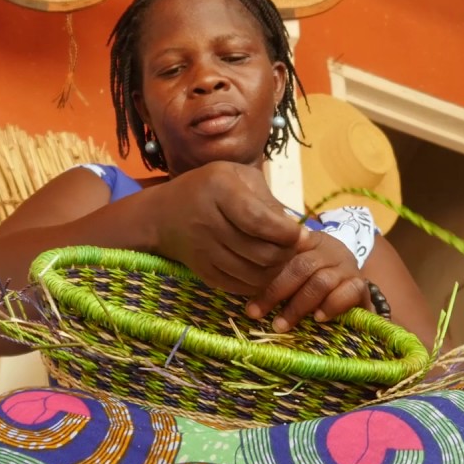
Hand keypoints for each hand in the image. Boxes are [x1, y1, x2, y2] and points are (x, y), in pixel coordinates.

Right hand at [151, 162, 302, 295]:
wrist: (162, 215)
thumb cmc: (210, 188)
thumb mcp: (238, 176)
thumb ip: (268, 200)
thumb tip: (298, 234)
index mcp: (219, 189)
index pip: (259, 221)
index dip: (286, 233)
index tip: (301, 234)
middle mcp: (207, 221)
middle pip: (260, 253)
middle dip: (286, 254)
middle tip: (292, 247)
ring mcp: (202, 250)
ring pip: (253, 275)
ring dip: (275, 271)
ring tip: (279, 257)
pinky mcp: (202, 272)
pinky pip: (239, 287)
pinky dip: (257, 283)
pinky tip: (262, 268)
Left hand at [249, 230, 371, 331]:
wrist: (356, 289)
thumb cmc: (316, 280)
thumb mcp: (294, 269)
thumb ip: (274, 271)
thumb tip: (241, 283)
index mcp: (308, 242)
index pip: (283, 249)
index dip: (264, 274)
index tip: (247, 299)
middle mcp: (329, 250)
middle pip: (301, 266)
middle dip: (276, 292)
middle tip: (256, 314)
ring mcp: (347, 267)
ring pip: (321, 281)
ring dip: (298, 305)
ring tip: (281, 324)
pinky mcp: (361, 286)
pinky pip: (349, 292)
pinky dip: (331, 306)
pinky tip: (317, 318)